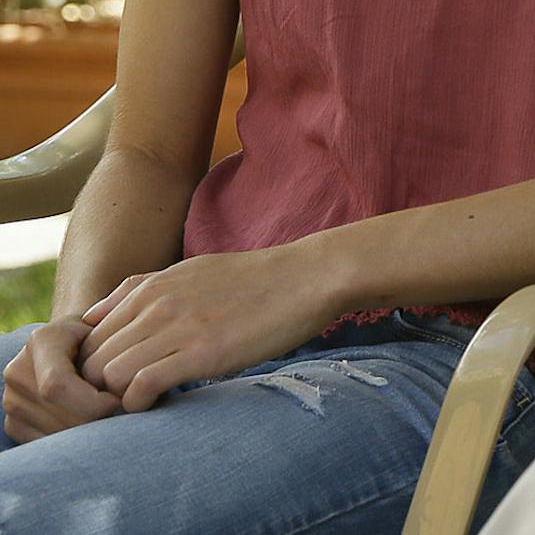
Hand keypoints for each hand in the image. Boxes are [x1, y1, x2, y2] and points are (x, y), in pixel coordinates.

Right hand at [2, 320, 121, 441]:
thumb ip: (121, 345)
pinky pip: (44, 444)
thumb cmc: (106, 333)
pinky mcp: (13, 423)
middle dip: (94, 421)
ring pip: (52, 435)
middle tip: (122, 415)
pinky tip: (90, 425)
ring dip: (86, 434)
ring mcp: (12, 399)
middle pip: (56, 414)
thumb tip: (128, 386)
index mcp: (41, 340)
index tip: (118, 402)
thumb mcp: (115, 327)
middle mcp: (18, 370)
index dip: (91, 402)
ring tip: (109, 416)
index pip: (57, 384)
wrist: (79, 339)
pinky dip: (71, 442)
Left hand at [76, 245, 340, 410]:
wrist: (307, 277)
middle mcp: (155, 305)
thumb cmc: (253, 280)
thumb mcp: (189, 271)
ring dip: (119, 398)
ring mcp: (178, 327)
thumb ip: (139, 290)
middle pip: (92, 361)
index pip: (87, 339)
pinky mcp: (202, 352)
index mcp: (149, 287)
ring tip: (146, 402)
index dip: (94, 367)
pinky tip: (161, 401)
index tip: (119, 381)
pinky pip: (141, 386)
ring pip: (109, 375)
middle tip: (128, 400)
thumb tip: (91, 318)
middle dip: (100, 389)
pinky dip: (140, 403)